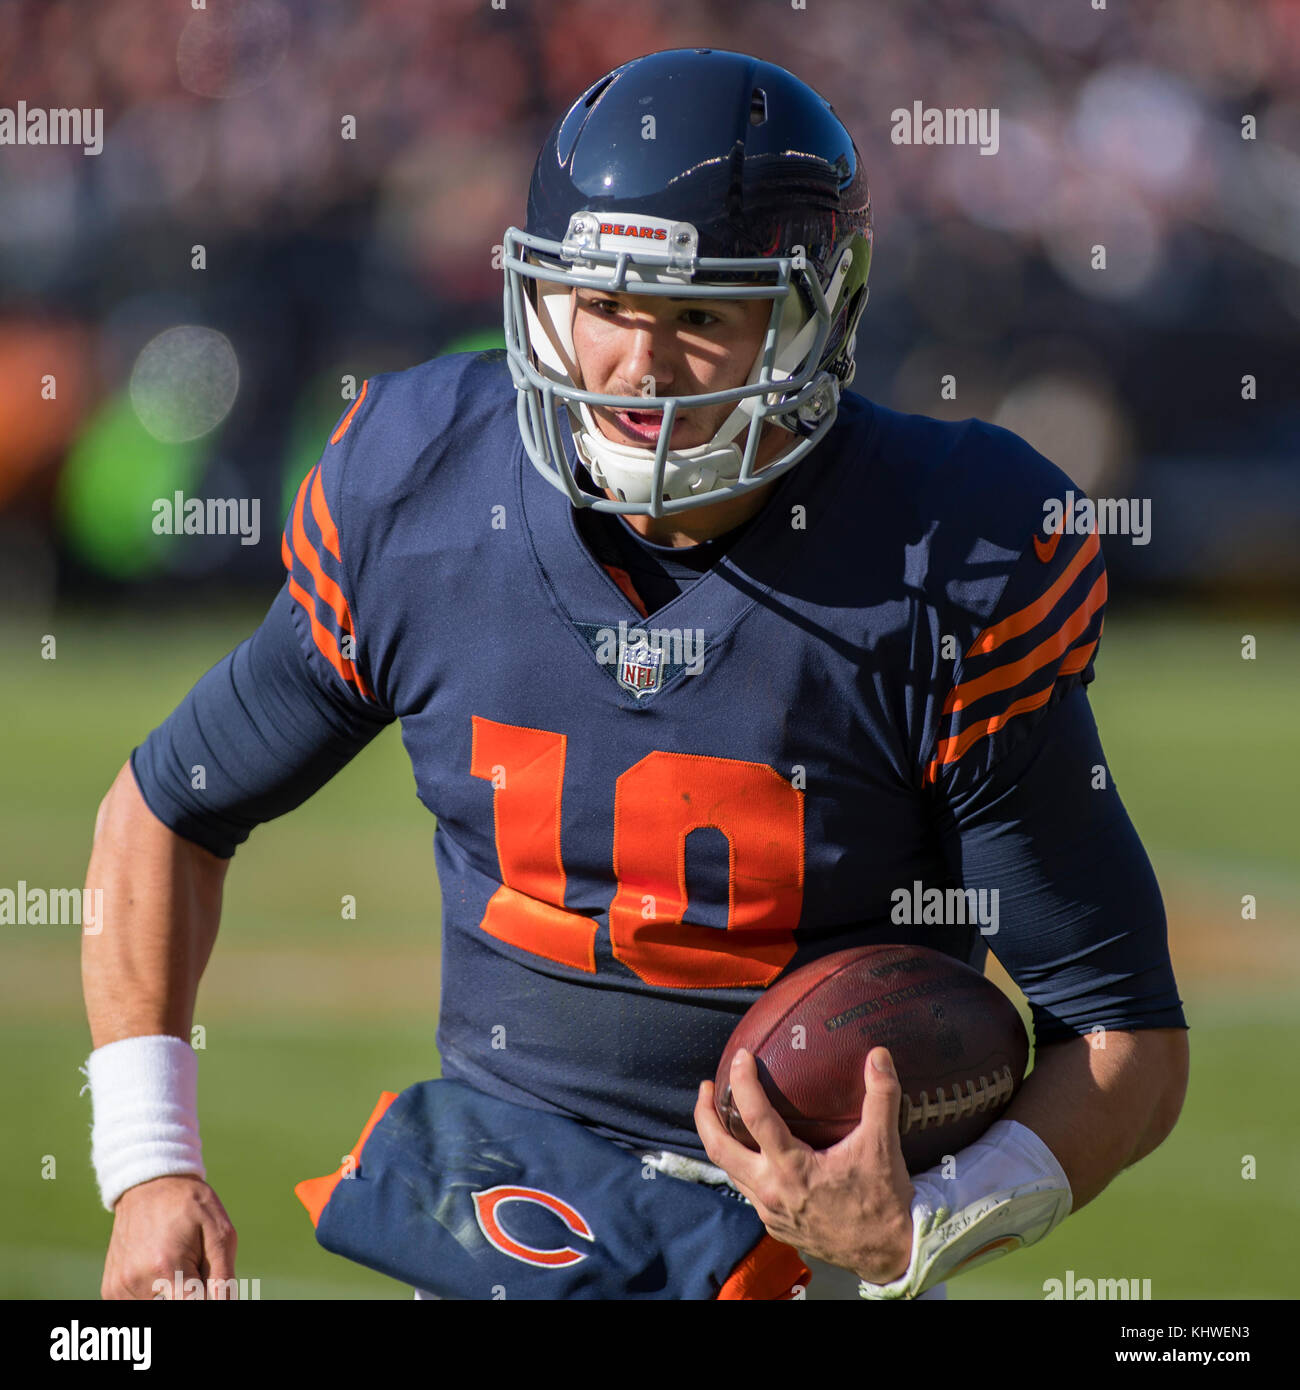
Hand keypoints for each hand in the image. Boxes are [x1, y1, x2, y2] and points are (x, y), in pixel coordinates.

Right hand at [101, 1175, 237, 1298]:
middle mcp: (137, 1283)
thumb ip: (223, 1278)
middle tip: (194, 1266)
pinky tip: (159, 1269)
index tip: (209, 1282)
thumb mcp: (220, 1232)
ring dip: (174, 1295)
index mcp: (167, 1268)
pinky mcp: (111, 1292)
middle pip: (177, 1308)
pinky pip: (141, 1305)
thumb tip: (226, 1307)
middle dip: (192, 1293)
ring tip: (176, 1265)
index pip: (194, 1308)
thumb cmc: (190, 1206)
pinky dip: (155, 1294)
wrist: (149, 1185)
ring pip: (160, 1308)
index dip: (209, 1300)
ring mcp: (119, 1290)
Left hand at [695, 1045, 914, 1283]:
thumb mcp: (883, 1146)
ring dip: (721, 1141)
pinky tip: (754, 1152)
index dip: (743, 1083)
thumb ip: (881, 1096)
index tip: (740, 1058)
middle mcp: (772, 1191)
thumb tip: (878, 1055)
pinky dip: (742, 1165)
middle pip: (719, 1149)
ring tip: (723, 1114)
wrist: (890, 1254)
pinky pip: (748, 1190)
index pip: (755, 1118)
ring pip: (731, 1172)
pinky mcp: (776, 1226)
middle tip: (707, 1087)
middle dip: (705, 1116)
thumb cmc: (883, 1200)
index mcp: (793, 1169)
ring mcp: (770, 1212)